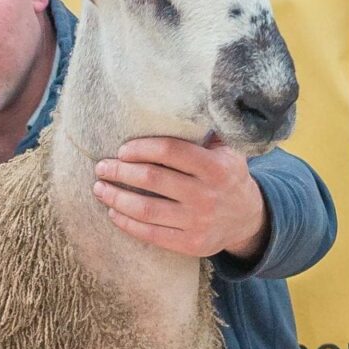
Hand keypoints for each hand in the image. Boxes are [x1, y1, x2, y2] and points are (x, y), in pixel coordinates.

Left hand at [92, 136, 269, 261]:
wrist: (248, 218)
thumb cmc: (227, 175)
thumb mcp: (228, 150)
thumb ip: (205, 131)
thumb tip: (175, 104)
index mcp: (216, 167)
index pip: (170, 151)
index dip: (141, 148)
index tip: (122, 150)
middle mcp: (207, 195)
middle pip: (152, 179)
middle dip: (120, 171)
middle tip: (101, 167)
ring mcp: (198, 222)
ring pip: (146, 209)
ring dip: (116, 198)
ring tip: (99, 188)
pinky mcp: (190, 244)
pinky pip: (151, 234)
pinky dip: (127, 223)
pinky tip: (113, 212)